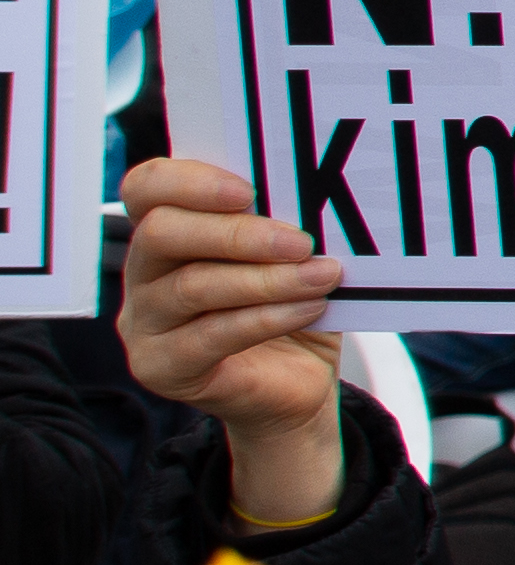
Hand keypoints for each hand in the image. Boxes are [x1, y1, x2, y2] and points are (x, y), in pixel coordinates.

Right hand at [124, 157, 359, 526]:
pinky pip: (210, 336)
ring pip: (191, 287)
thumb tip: (315, 197)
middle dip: (236, 233)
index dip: (190, 181)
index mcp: (168, 231)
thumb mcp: (291, 258)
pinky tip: (310, 308)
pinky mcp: (160, 368)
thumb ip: (283, 226)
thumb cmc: (290, 306)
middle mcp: (142, 273)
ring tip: (322, 277)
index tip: (250, 190)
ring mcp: (143, 323)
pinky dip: (268, 318)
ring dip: (266, 279)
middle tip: (300, 242)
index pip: (147, 188)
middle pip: (161, 233)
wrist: (296, 382)